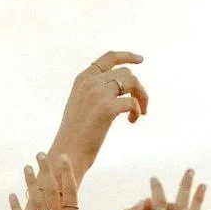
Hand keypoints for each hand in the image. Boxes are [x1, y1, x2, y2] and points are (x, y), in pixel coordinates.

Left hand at [9, 152, 84, 209]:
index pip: (71, 193)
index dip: (66, 174)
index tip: (63, 158)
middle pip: (52, 191)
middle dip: (46, 170)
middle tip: (41, 154)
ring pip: (36, 202)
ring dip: (30, 183)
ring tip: (26, 167)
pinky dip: (15, 208)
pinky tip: (11, 195)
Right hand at [48, 50, 146, 175]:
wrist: (68, 153)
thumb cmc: (76, 135)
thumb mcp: (81, 105)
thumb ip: (96, 91)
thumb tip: (121, 88)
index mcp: (83, 79)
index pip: (109, 58)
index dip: (127, 56)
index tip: (141, 60)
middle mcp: (90, 82)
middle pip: (125, 73)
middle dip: (138, 88)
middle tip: (142, 106)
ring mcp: (98, 94)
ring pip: (132, 82)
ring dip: (141, 96)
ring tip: (140, 113)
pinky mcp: (107, 108)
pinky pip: (132, 102)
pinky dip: (137, 110)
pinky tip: (132, 120)